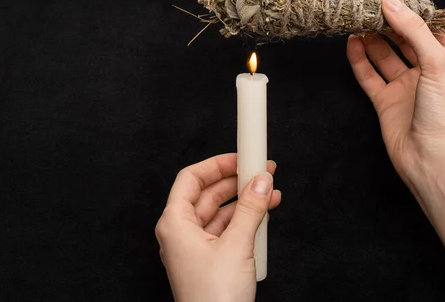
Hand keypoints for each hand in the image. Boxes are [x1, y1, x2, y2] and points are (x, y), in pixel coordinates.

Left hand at [155, 154, 280, 301]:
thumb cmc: (214, 298)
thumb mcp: (237, 245)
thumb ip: (250, 209)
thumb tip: (261, 180)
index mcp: (175, 224)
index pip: (191, 179)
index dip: (216, 164)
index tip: (239, 156)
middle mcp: (181, 233)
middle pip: (207, 194)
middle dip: (235, 181)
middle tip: (260, 170)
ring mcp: (195, 248)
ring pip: (220, 213)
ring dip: (245, 202)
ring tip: (269, 191)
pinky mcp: (210, 261)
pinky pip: (226, 231)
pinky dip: (244, 221)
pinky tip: (264, 215)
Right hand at [347, 0, 444, 182]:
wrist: (432, 159)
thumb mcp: (437, 62)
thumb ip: (413, 30)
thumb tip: (389, 2)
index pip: (430, 28)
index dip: (412, 13)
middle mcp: (428, 71)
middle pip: (404, 40)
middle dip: (387, 24)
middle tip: (367, 8)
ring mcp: (406, 87)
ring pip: (385, 56)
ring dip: (372, 40)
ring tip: (356, 22)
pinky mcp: (386, 101)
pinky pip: (370, 76)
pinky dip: (360, 60)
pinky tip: (351, 45)